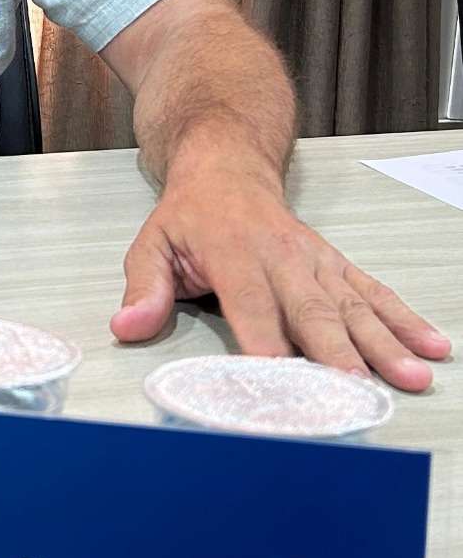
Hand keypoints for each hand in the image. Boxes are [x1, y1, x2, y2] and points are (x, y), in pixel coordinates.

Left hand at [110, 166, 450, 390]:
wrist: (227, 166)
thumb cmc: (189, 215)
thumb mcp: (151, 243)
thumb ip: (142, 288)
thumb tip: (127, 325)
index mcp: (233, 253)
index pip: (252, 309)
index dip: (265, 348)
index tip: (278, 386)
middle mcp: (282, 257)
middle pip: (312, 311)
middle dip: (336, 354)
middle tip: (357, 392)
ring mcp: (315, 261)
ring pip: (353, 305)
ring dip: (384, 343)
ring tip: (410, 376)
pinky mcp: (336, 264)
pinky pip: (374, 292)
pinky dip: (405, 319)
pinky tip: (431, 345)